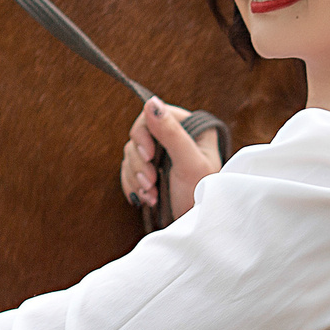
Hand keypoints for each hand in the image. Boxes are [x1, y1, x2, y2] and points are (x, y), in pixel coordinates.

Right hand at [117, 98, 222, 222]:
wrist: (195, 227)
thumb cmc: (201, 196)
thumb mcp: (189, 164)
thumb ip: (172, 134)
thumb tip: (151, 102)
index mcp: (191, 128)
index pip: (154, 115)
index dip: (144, 133)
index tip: (149, 156)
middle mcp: (175, 138)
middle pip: (138, 136)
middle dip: (140, 162)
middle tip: (150, 182)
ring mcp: (161, 155)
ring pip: (131, 154)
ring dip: (137, 176)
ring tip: (151, 194)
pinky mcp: (151, 171)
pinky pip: (128, 170)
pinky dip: (133, 185)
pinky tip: (146, 198)